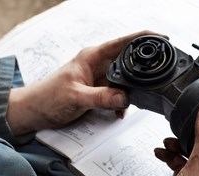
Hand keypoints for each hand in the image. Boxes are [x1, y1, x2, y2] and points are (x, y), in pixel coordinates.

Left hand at [7, 30, 165, 135]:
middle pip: (128, 63)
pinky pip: (118, 95)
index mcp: (92, 57)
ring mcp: (100, 79)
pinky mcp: (100, 92)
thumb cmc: (48, 97)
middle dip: (139, 74)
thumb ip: (101, 97)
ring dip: (129, 93)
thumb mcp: (76, 97)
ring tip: (126, 103)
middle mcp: (98, 65)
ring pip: (125, 82)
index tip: (162, 40)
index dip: (144, 39)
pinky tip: (118, 111)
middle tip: (147, 84)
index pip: (123, 43)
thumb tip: (124, 98)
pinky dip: (121, 104)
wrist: (36, 112)